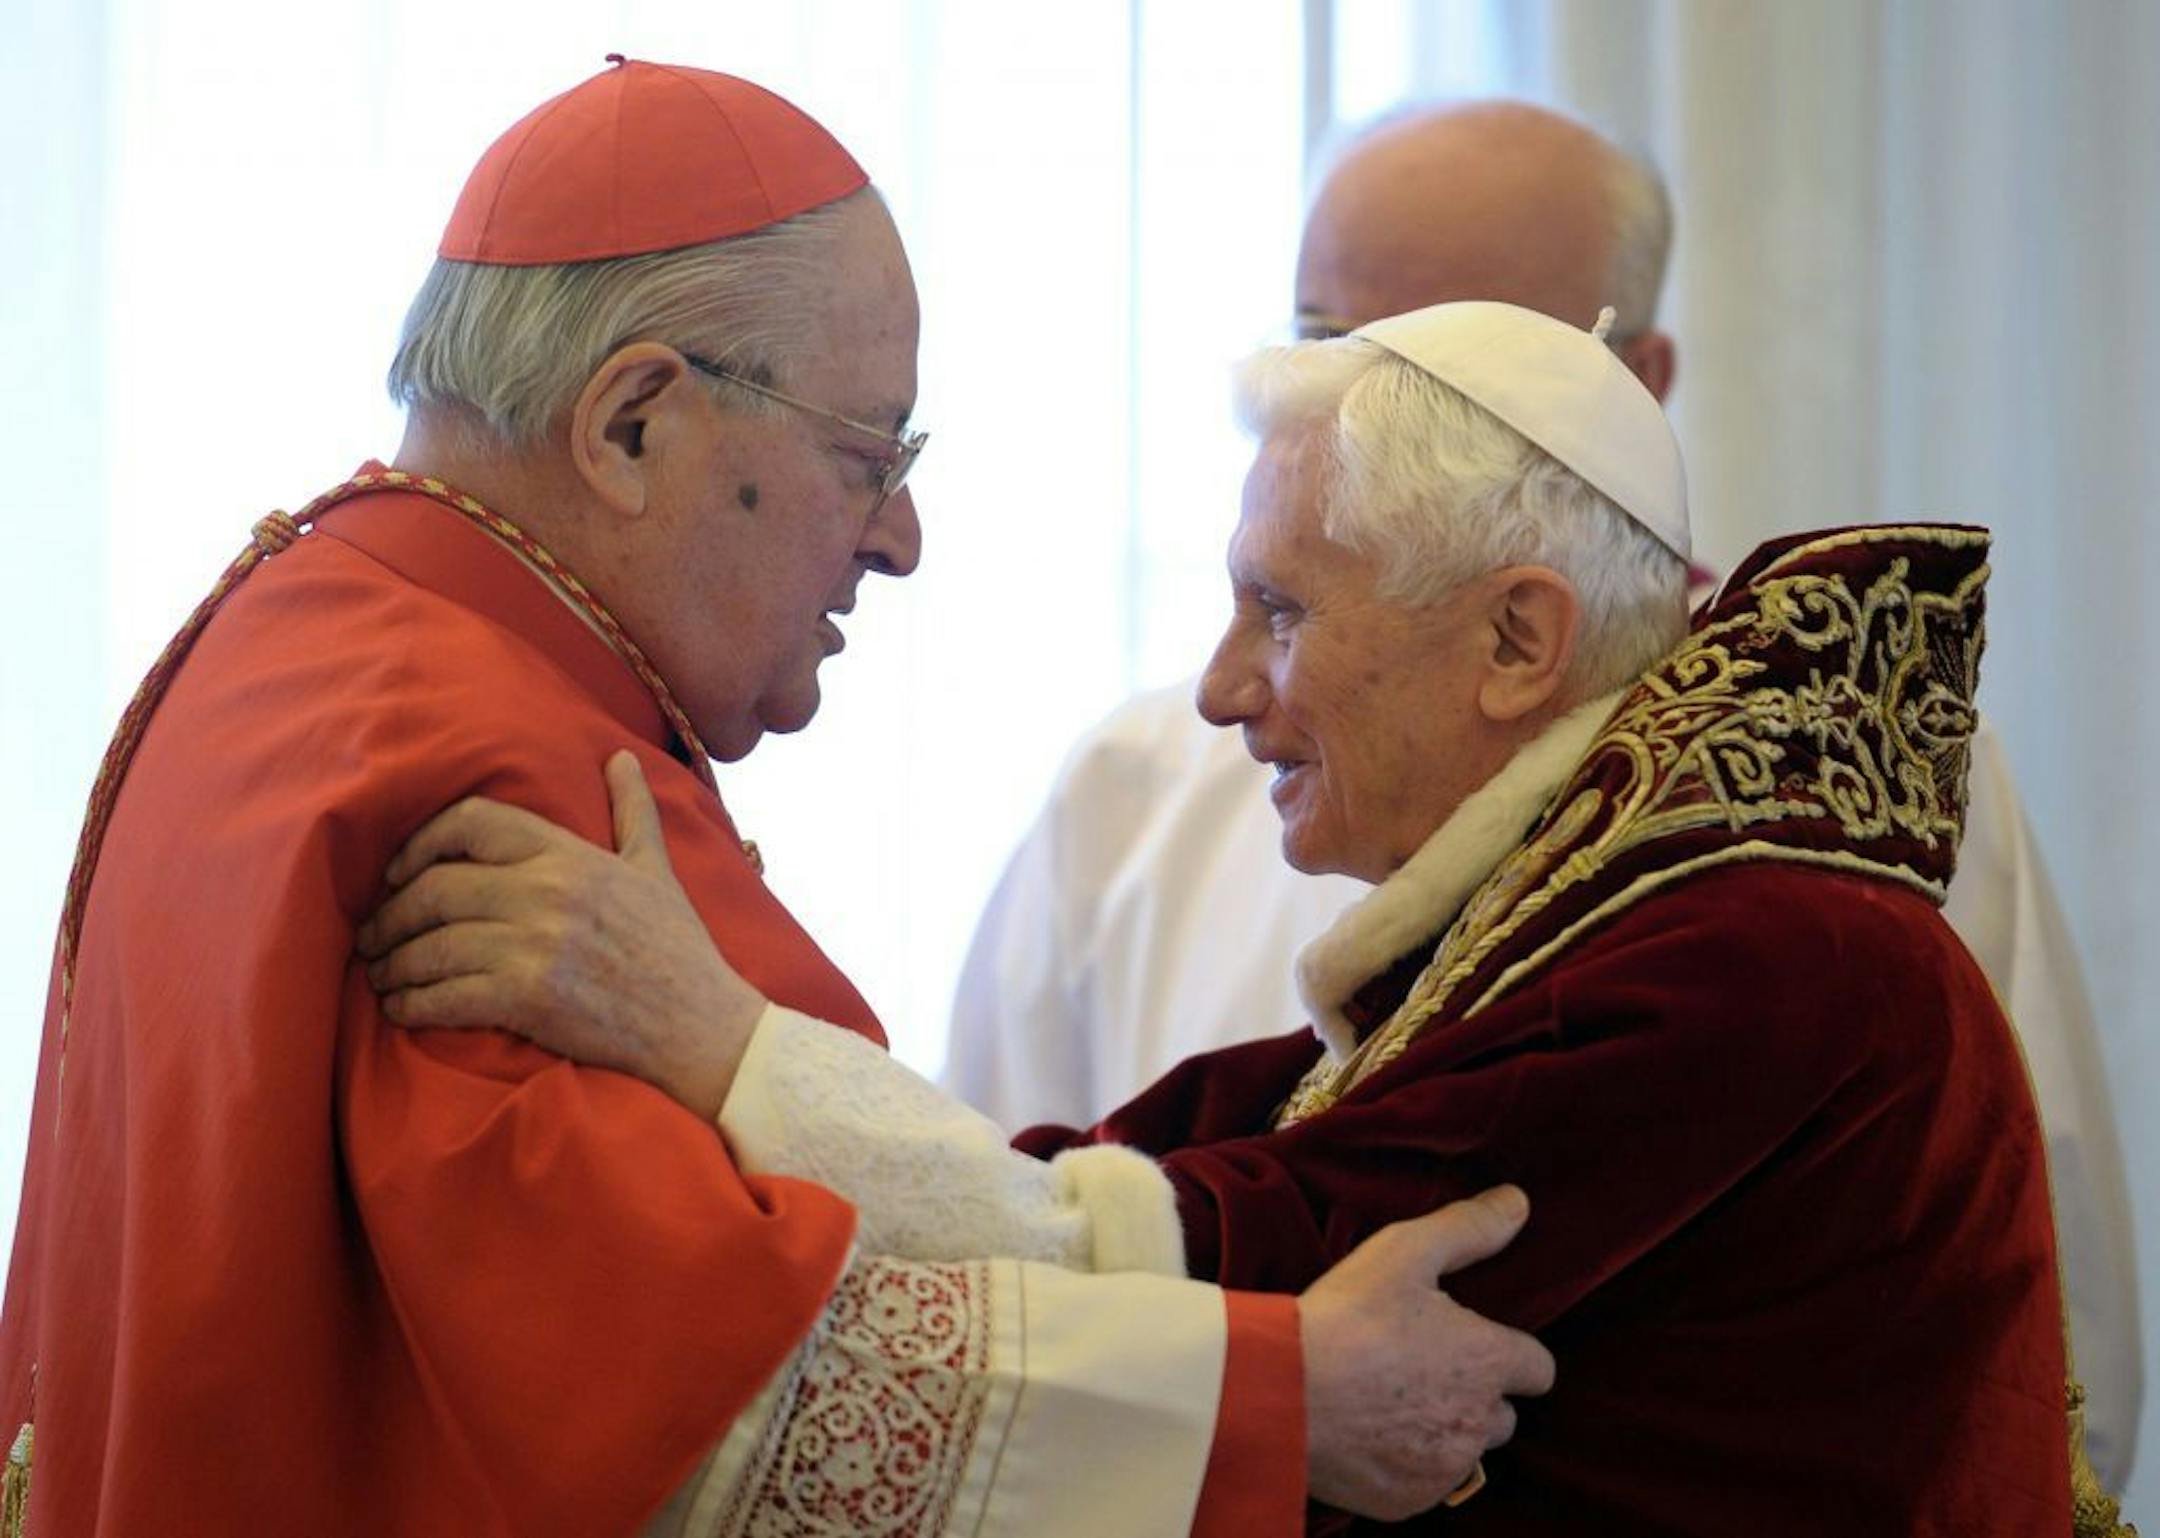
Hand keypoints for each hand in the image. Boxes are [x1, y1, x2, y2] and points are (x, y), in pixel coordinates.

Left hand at [355, 751, 766, 1118]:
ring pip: (430, 945)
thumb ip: (632, 812)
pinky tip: (404, 1009)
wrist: (703, 1025)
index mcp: (569, 854)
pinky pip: (444, 996)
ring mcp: (535, 946)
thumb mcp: (657, 870)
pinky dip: (412, 1005)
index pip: (470, 822)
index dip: (420, 844)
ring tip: (382, 975)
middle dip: (390, 915)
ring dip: (393, 964)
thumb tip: (621, 758)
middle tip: (374, 935)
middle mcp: (546, 892)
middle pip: (434, 888)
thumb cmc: (679, 949)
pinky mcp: (528, 999)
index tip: (401, 873)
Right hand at [1298, 1185, 1552, 1520]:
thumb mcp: (1404, 1251)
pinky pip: (1425, 1483)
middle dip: (1474, 1395)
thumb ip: (1469, 1228)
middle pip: (1503, 1415)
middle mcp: (1479, 1422)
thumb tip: (1518, 1202)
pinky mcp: (1409, 1501)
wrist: (1280, 1393)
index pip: (1539, 1368)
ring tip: (1388, 1401)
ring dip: (1442, 1431)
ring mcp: (1445, 1467)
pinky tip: (1369, 1433)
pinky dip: (1407, 1464)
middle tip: (1419, 1369)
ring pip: (1464, 1450)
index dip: (1509, 1352)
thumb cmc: (1344, 1317)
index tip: (1469, 1342)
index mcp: (1487, 1361)